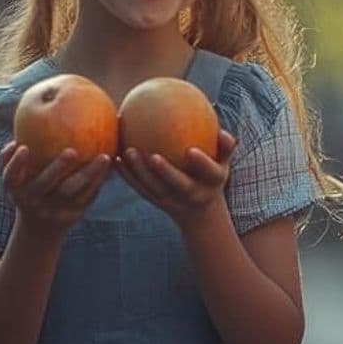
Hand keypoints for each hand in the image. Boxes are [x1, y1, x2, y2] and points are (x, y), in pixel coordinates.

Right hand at [0, 142, 111, 236]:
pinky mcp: (73, 215)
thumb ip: (10, 160)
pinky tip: (111, 166)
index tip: (24, 147)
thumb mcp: (13, 182)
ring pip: (73, 192)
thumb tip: (16, 140)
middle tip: (72, 151)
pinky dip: (99, 181)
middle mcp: (34, 202)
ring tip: (105, 157)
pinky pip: (87, 196)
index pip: (10, 177)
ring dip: (90, 174)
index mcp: (17, 191)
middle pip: (45, 184)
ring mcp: (55, 210)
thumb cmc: (26, 193)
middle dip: (58, 168)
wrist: (40, 231)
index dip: (15, 163)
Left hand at [118, 129, 236, 227]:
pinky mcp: (156, 202)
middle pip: (178, 185)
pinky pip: (140, 188)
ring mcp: (173, 201)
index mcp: (212, 183)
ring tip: (127, 152)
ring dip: (140, 172)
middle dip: (166, 173)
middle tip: (152, 156)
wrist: (200, 213)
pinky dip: (128, 175)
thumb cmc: (212, 178)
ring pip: (154, 188)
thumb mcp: (224, 164)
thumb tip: (222, 130)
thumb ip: (225, 146)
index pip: (209, 173)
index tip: (191, 150)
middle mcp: (193, 194)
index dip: (201, 163)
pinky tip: (116, 159)